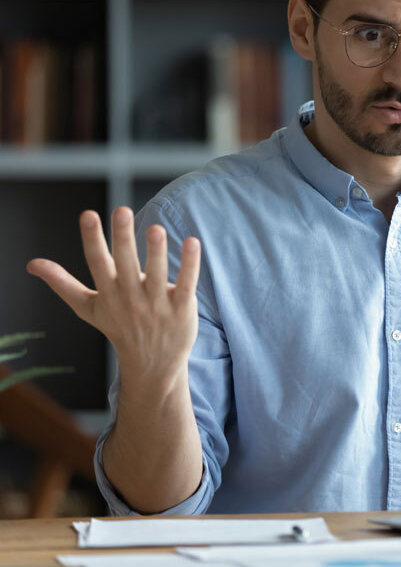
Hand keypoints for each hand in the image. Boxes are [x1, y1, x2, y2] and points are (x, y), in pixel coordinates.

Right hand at [26, 207, 201, 379]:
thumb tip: (32, 264)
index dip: (92, 239)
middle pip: (125, 264)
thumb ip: (62, 283)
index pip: (97, 263)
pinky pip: (185, 284)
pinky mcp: (181, 308)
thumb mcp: (88, 308)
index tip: (88, 215)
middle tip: (121, 210)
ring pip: (156, 274)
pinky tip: (192, 243)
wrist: (152, 365)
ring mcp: (157, 304)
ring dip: (156, 252)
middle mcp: (131, 297)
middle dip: (122, 238)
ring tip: (156, 228)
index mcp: (108, 293)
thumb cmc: (119, 327)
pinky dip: (189, 265)